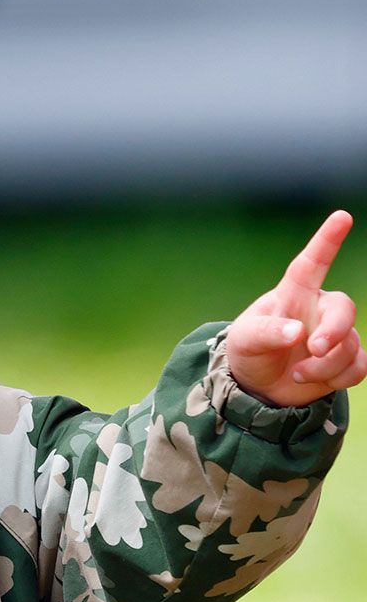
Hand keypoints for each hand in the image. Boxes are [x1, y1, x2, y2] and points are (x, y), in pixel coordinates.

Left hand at [227, 210, 361, 406]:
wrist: (258, 385)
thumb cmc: (249, 351)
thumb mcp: (245, 340)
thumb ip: (267, 332)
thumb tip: (297, 332)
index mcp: (293, 295)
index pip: (311, 264)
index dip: (326, 240)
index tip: (341, 217)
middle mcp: (320, 310)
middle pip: (344, 309)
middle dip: (334, 331)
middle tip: (313, 348)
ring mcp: (336, 334)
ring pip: (349, 347)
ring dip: (322, 366)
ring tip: (295, 372)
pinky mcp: (347, 359)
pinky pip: (358, 368)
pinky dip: (336, 378)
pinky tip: (311, 378)